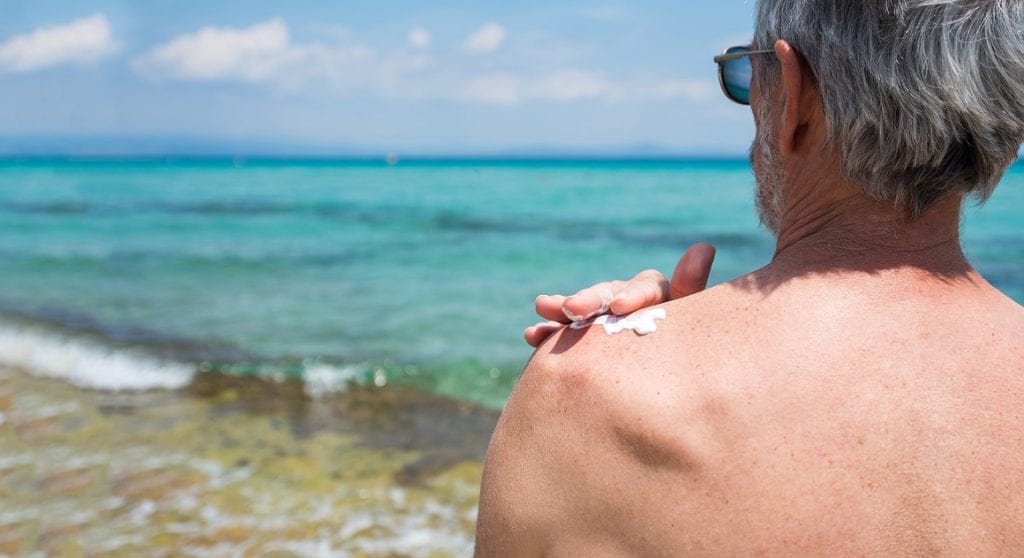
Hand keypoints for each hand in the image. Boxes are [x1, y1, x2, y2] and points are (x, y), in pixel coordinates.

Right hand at [524, 243, 716, 346]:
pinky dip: (548, 332)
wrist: (655, 401)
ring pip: (580, 309)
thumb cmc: (682, 360)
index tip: (619, 308)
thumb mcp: (687, 328)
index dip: (633, 294)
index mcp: (658, 297)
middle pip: (608, 294)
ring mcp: (601, 320)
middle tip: (572, 309)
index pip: (646, 287)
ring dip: (560, 308)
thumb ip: (690, 290)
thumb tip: (704, 247)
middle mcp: (627, 302)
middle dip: (589, 299)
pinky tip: (533, 336)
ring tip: (542, 308)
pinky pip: (562, 332)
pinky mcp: (580, 339)